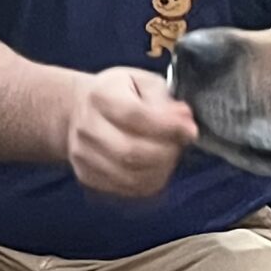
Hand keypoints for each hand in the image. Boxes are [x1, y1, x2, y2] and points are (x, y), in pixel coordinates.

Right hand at [64, 66, 196, 199]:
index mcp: (101, 95)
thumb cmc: (118, 94)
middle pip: (131, 152)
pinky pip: (126, 189)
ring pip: (130, 176)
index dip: (167, 127)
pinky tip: (156, 168)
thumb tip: (183, 120)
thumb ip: (165, 100)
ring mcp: (83, 154)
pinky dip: (148, 182)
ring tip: (169, 155)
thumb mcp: (143, 82)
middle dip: (166, 153)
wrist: (81, 109)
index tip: (189, 130)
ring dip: (160, 170)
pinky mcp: (86, 175)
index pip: (135, 116)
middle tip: (180, 144)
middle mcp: (86, 126)